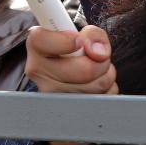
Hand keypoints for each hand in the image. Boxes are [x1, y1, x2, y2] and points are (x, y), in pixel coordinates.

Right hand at [25, 25, 117, 144]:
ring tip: (97, 68)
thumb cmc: (74, 49)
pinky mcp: (70, 111)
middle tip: (98, 55)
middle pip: (84, 70)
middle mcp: (40, 73)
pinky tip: (96, 83)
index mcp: (37, 47)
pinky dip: (107, 89)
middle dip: (101, 60)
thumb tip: (99, 53)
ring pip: (97, 86)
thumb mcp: (81, 33)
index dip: (67, 41)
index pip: (42, 41)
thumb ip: (92, 35)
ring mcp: (53, 95)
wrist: (67, 72)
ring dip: (106, 74)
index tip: (79, 40)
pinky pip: (102, 99)